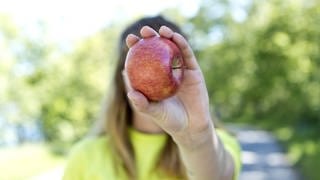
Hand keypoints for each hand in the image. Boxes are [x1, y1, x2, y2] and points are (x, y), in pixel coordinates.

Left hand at [124, 26, 213, 146]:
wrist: (192, 126)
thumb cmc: (170, 120)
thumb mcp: (154, 113)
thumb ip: (143, 104)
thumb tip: (130, 92)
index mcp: (153, 78)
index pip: (142, 59)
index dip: (135, 48)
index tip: (130, 39)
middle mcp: (166, 71)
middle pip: (157, 50)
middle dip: (149, 38)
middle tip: (144, 31)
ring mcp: (180, 69)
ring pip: (173, 49)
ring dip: (167, 37)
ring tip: (161, 30)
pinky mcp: (193, 70)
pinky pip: (187, 55)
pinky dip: (182, 45)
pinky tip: (176, 38)